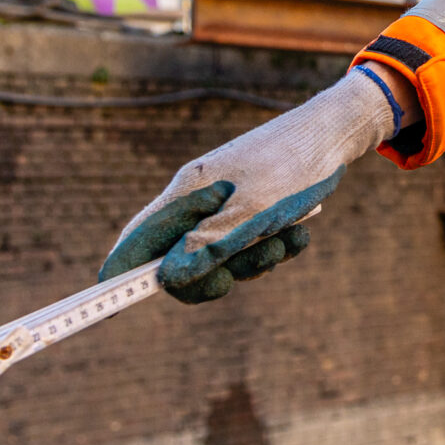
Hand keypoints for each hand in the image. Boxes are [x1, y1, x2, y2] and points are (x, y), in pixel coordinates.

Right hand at [99, 69, 401, 302]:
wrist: (334, 135)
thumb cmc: (292, 167)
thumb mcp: (254, 212)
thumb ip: (209, 246)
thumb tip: (167, 281)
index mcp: (185, 194)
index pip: (136, 241)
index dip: (122, 276)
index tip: (110, 309)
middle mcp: (196, 201)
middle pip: (180, 262)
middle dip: (220, 273)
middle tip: (257, 264)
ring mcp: (221, 206)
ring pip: (220, 260)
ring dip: (256, 260)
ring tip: (289, 238)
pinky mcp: (248, 210)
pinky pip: (246, 249)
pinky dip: (271, 249)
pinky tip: (298, 234)